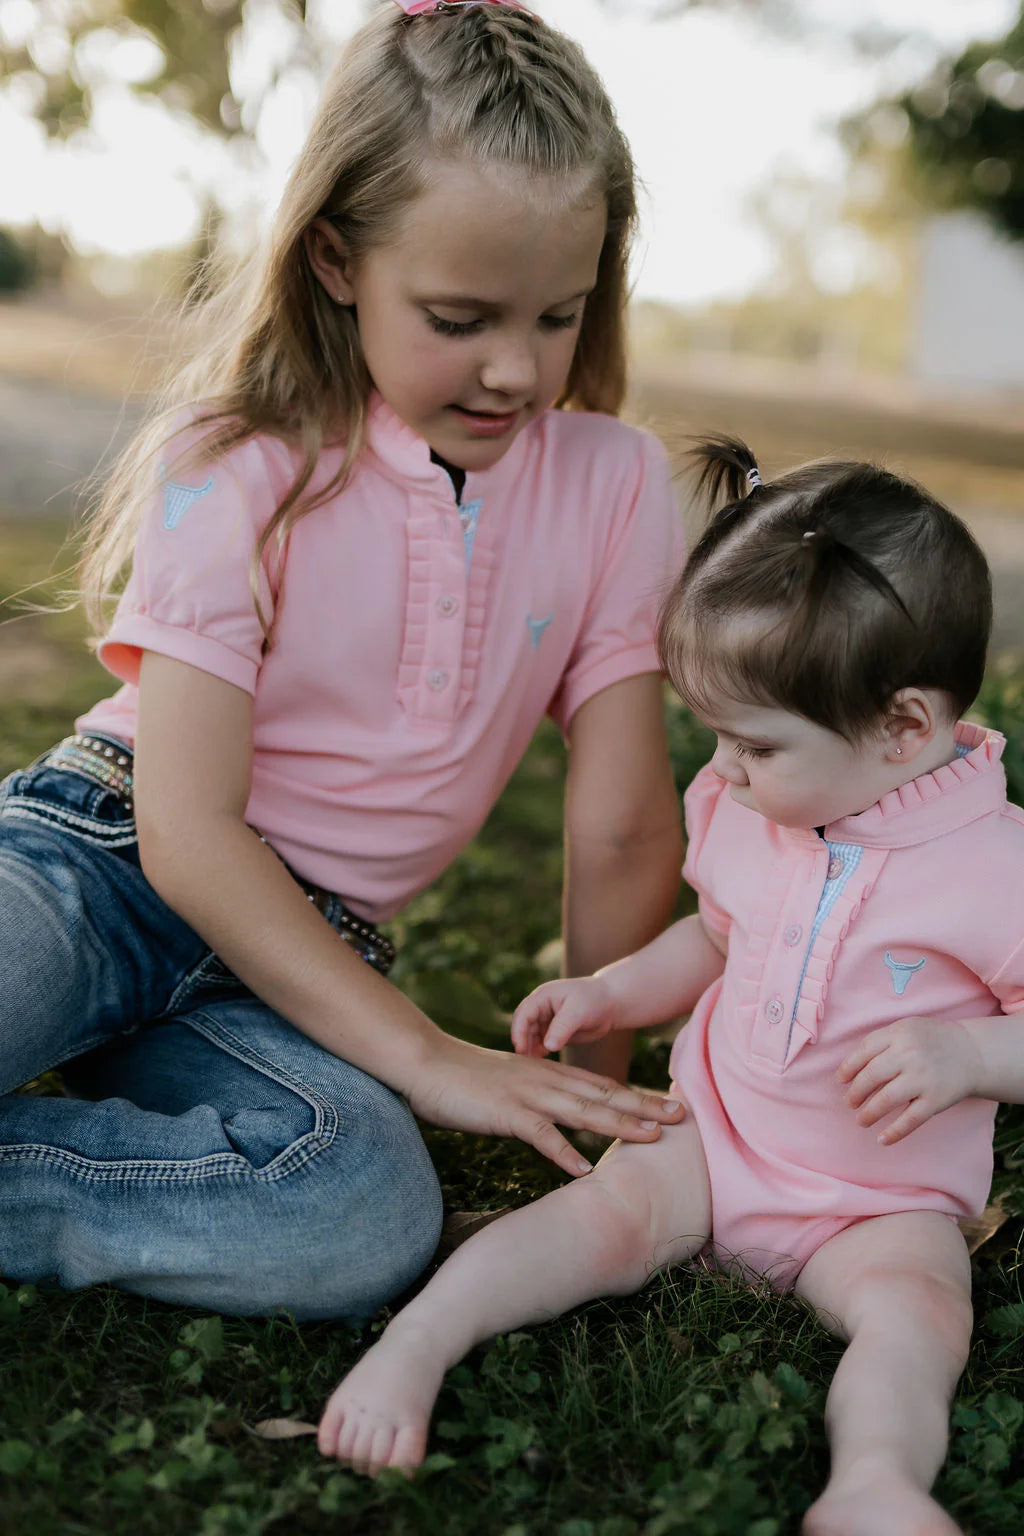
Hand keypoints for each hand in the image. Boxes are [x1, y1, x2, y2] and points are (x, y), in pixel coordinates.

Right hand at [406, 1031, 683, 1177]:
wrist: (426, 1063)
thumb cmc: (464, 1078)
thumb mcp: (510, 1085)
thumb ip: (535, 1098)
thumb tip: (553, 1118)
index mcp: (548, 1075)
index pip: (602, 1086)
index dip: (637, 1095)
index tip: (668, 1104)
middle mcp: (546, 1081)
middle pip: (604, 1095)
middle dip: (644, 1106)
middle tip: (682, 1116)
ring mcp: (528, 1096)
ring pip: (582, 1111)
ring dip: (619, 1125)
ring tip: (652, 1138)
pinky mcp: (506, 1112)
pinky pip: (540, 1134)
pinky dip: (563, 1152)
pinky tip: (584, 1171)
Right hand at [510, 976, 620, 1056]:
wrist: (610, 1004)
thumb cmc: (594, 1000)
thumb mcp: (578, 1011)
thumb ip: (562, 1028)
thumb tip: (548, 1047)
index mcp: (542, 997)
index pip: (523, 1014)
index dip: (519, 1032)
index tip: (521, 1049)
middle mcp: (540, 1009)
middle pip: (524, 1028)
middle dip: (523, 1044)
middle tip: (525, 1064)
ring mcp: (547, 1022)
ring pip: (531, 1038)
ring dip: (530, 1050)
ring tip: (533, 1067)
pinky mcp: (555, 1034)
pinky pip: (542, 1045)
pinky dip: (540, 1054)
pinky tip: (542, 1065)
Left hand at [838, 1017, 982, 1144]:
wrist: (971, 1053)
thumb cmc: (930, 1041)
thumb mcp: (906, 1028)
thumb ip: (880, 1041)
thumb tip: (849, 1069)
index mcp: (898, 1034)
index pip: (863, 1051)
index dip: (847, 1068)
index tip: (841, 1081)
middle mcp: (910, 1054)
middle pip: (871, 1076)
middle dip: (855, 1093)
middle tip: (849, 1102)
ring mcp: (923, 1078)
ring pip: (886, 1099)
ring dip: (869, 1113)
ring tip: (861, 1120)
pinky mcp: (936, 1100)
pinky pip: (911, 1119)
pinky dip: (894, 1132)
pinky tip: (882, 1140)